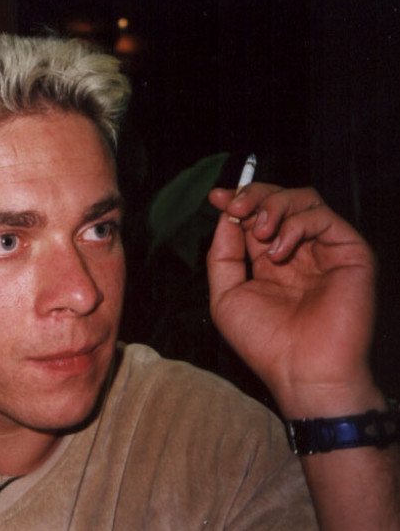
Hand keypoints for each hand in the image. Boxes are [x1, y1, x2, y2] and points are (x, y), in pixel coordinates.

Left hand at [206, 184, 378, 415]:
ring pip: (303, 199)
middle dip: (253, 195)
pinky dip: (295, 224)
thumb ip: (223, 254)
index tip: (216, 197)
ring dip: (273, 206)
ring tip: (259, 232)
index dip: (237, 200)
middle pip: (279, 199)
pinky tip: (279, 252)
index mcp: (269, 261)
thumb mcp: (226, 294)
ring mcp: (324, 250)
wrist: (302, 370)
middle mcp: (299, 251)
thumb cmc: (265, 341)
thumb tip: (225, 216)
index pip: (255, 215)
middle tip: (235, 206)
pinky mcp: (350, 252)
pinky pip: (322, 216)